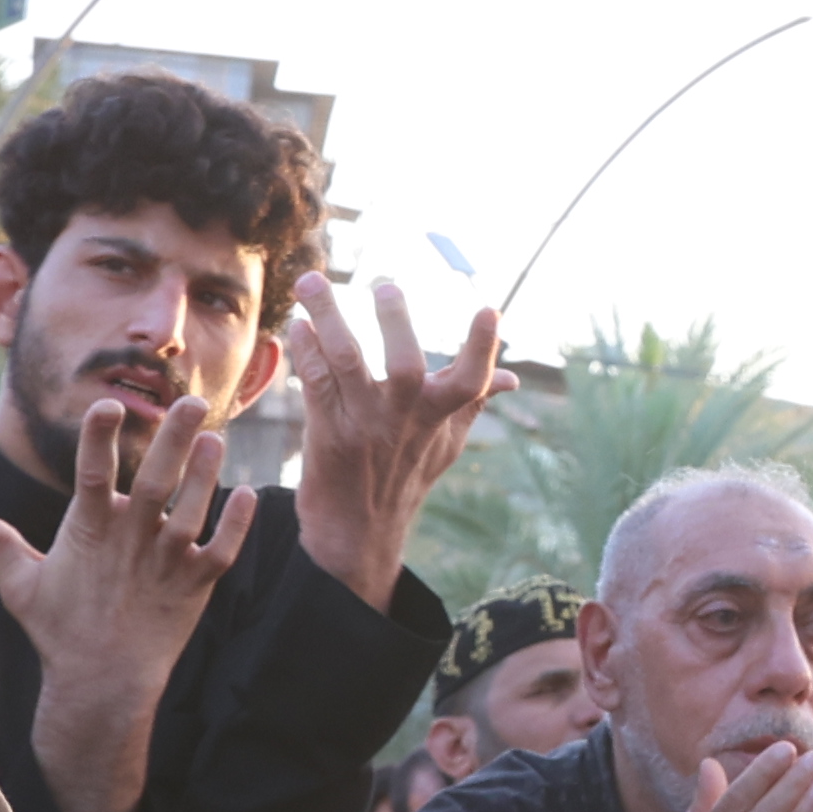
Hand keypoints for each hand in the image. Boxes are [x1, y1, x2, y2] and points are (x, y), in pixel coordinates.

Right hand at [0, 388, 250, 811]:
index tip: (108, 405)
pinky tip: (249, 494)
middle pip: (155, 481)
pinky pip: (223, 550)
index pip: (92, 474)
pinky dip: (237, 524)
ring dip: (206, 474)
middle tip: (193, 400)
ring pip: (193, 510)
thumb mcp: (21, 587)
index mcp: (89, 533)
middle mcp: (131, 542)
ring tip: (216, 438)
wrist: (102, 686)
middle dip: (174, 438)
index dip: (98, 439)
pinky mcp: (197, 586)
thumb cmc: (60, 632)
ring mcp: (167, 563)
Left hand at [278, 270, 508, 611]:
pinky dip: (306, 350)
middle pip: (406, 367)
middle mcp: (404, 420)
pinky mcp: (327, 432)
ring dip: (328, 317)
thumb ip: (475, 403)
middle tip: (385, 286)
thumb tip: (513, 378)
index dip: (483, 348)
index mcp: (439, 417)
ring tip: (312, 279)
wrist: (357, 531)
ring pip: (346, 363)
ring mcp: (363, 426)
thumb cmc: (405, 477)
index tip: (490, 311)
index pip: (471, 382)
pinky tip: (299, 325)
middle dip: (396, 323)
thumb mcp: (446, 443)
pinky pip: (315, 383)